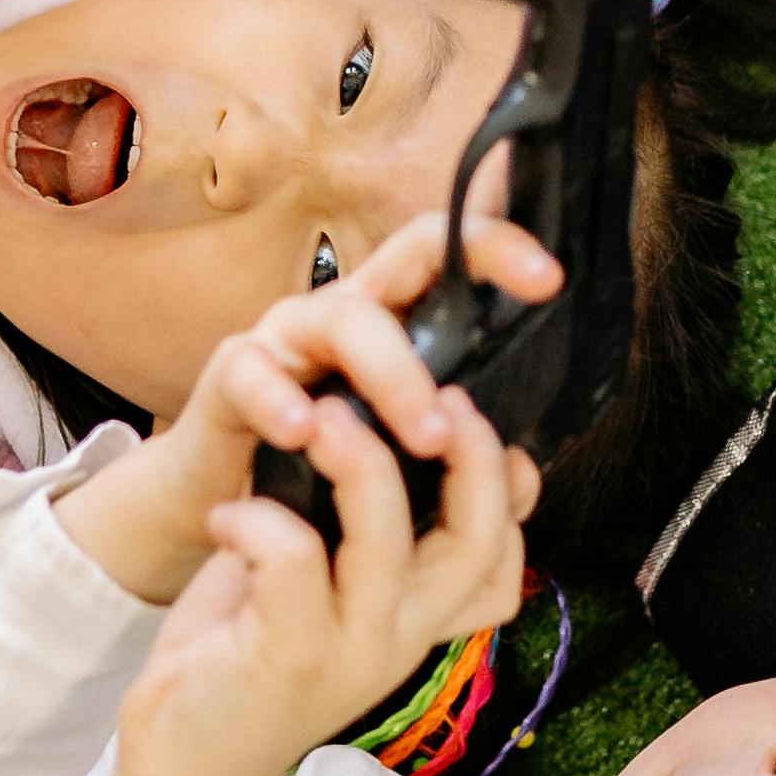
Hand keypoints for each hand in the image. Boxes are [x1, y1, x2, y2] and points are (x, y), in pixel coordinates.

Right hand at [60, 209, 562, 611]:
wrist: (227, 524)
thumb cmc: (319, 487)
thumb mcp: (399, 477)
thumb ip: (460, 470)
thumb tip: (524, 473)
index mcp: (399, 327)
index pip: (454, 260)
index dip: (499, 251)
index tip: (549, 279)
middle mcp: (347, 315)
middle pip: (412, 251)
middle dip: (461, 285)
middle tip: (492, 380)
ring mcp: (287, 339)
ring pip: (345, 316)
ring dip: (394, 375)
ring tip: (427, 437)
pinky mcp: (227, 380)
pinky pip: (249, 368)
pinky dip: (277, 399)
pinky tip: (303, 432)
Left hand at [84, 224, 550, 775]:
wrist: (188, 765)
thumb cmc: (250, 650)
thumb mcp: (322, 590)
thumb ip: (356, 532)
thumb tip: (371, 427)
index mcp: (419, 620)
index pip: (505, 558)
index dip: (511, 487)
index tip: (473, 416)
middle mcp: (402, 638)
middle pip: (477, 542)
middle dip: (469, 456)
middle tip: (437, 390)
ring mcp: (351, 652)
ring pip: (385, 541)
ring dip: (359, 464)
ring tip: (321, 418)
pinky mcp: (288, 655)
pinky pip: (294, 561)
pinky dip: (260, 519)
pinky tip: (227, 514)